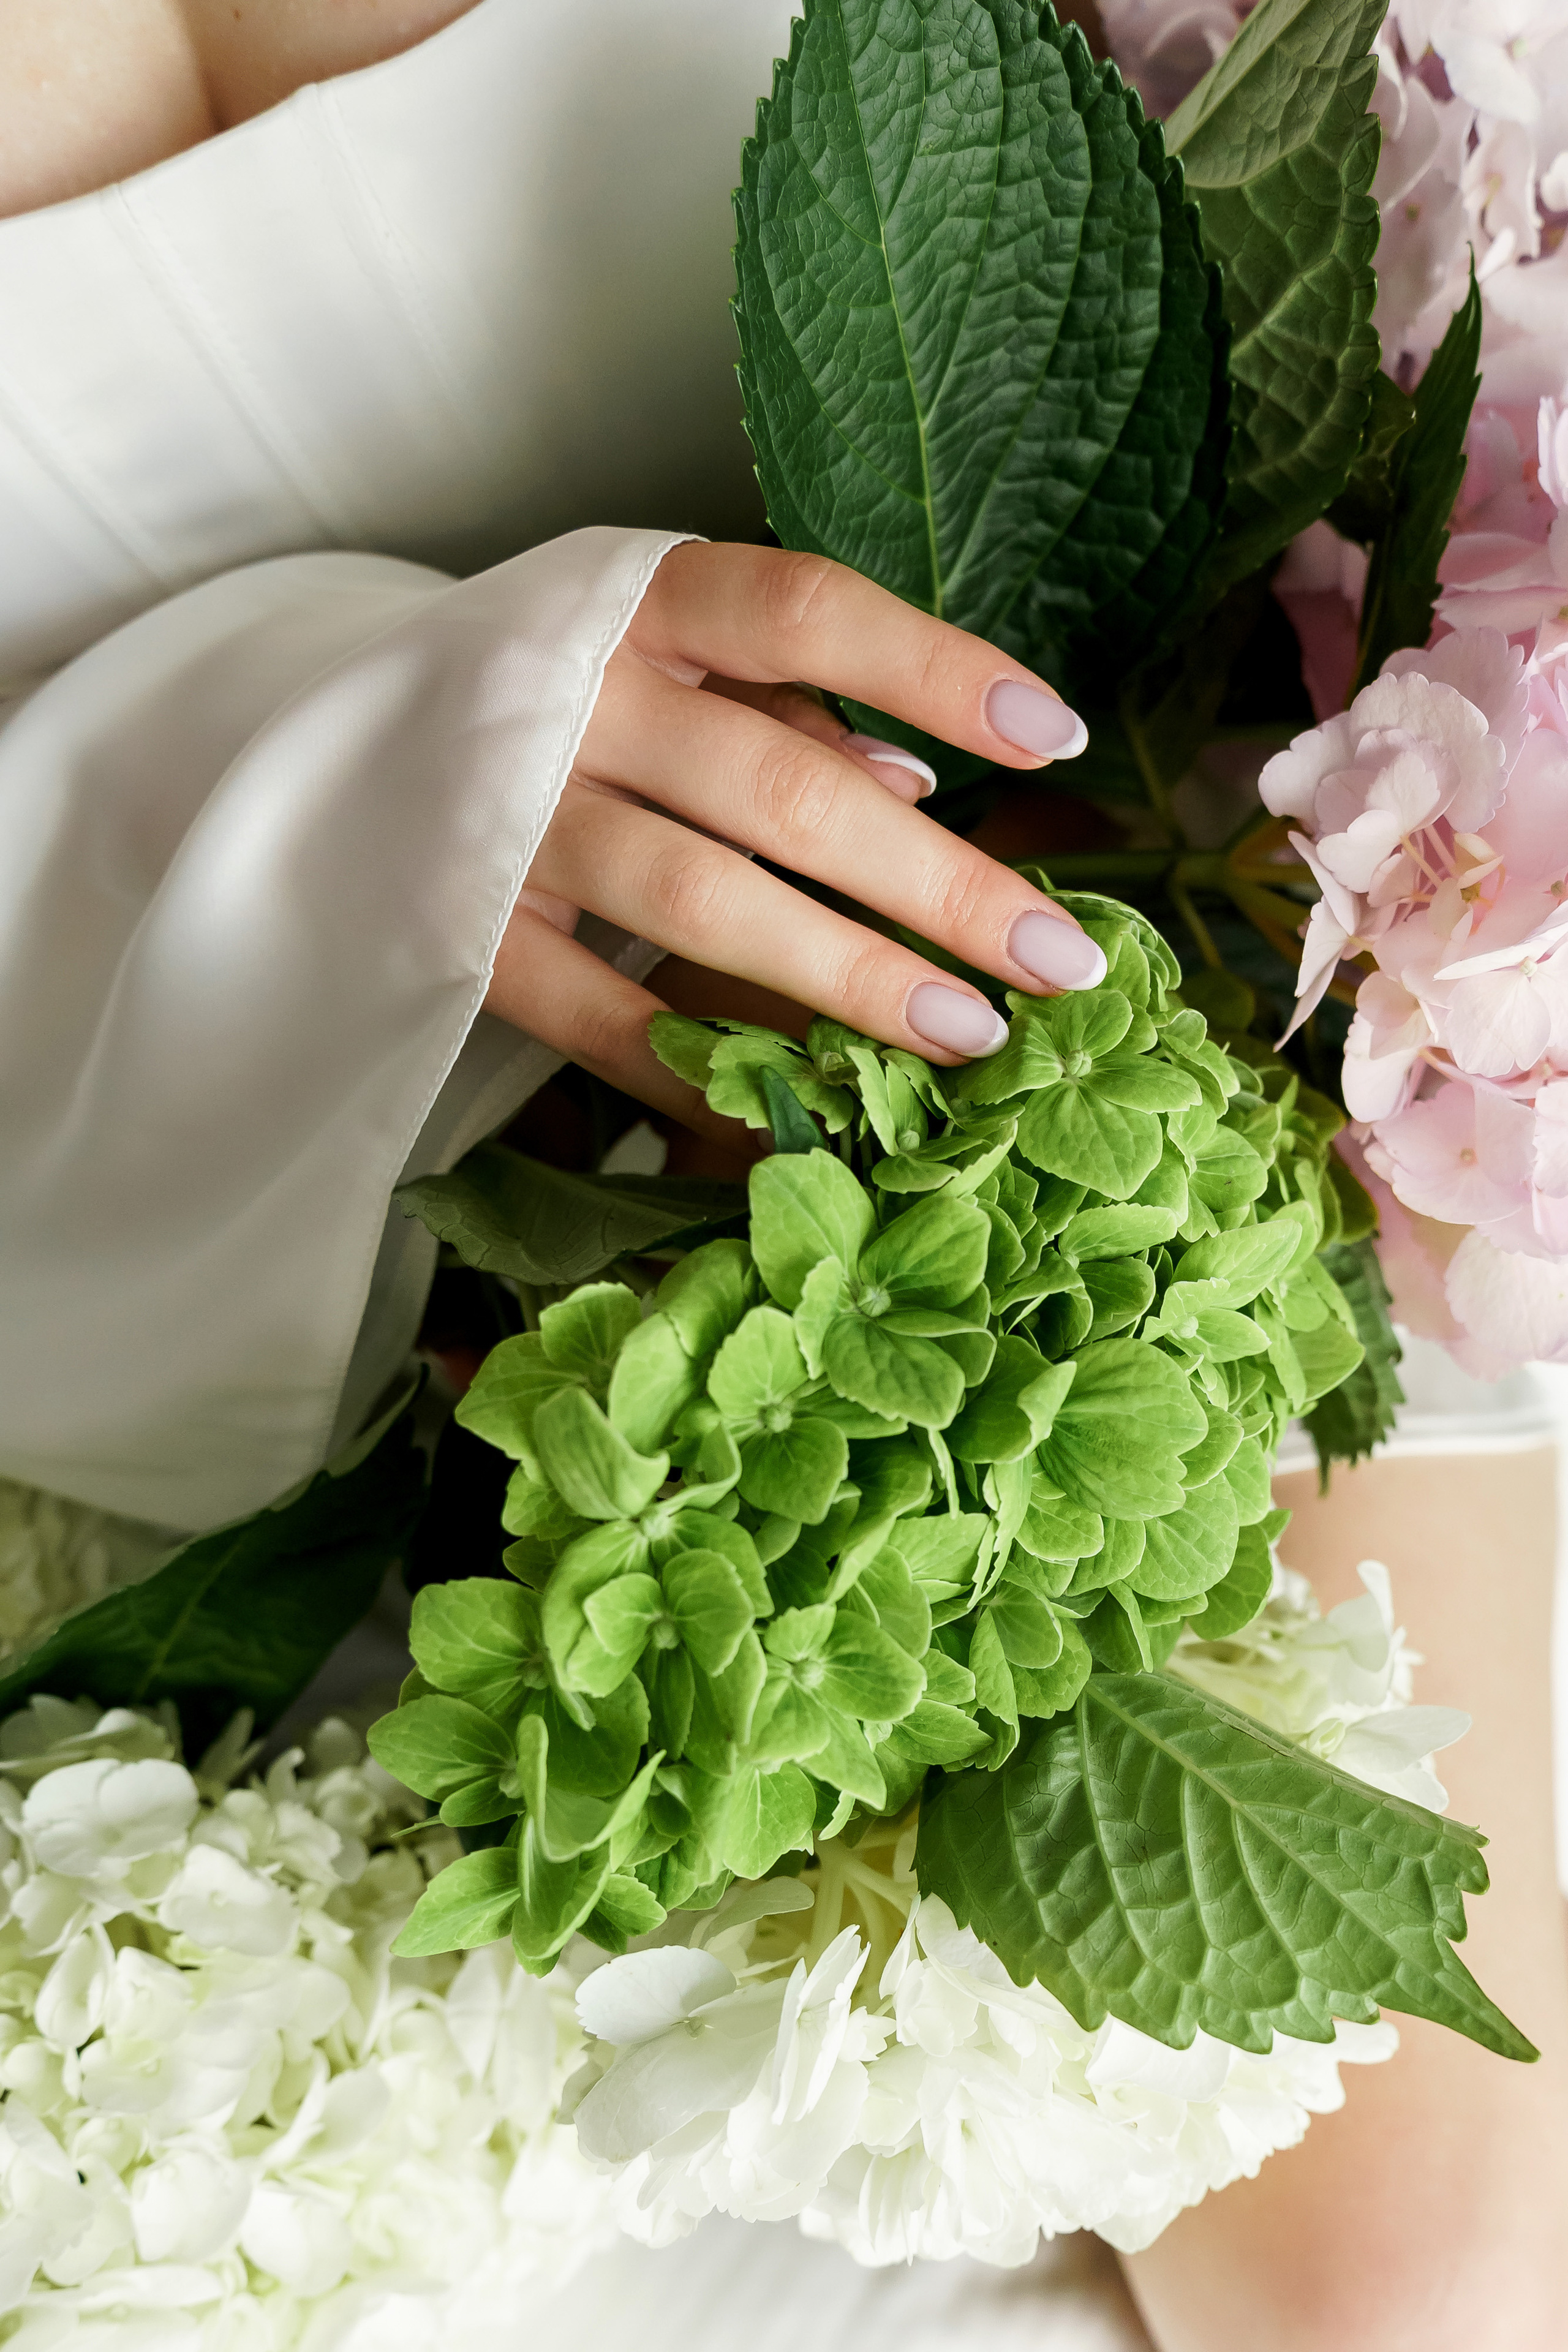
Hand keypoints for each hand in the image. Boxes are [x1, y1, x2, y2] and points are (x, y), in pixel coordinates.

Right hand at [486, 542, 1101, 1140]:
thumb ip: (780, 707)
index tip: (1054, 734)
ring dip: (845, 978)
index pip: (805, 610)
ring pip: (700, 901)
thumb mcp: (655, 658)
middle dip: (934, 883)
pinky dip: (697, 1067)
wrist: (319, 746)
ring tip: (965, 1037)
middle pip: (782, 790)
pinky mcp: (462, 929)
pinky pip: (596, 1011)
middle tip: (1057, 961)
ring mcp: (507, 814)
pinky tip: (798, 1111)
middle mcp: (570, 693)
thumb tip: (916, 779)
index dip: (935, 666)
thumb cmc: (550, 695)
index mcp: (638, 600)